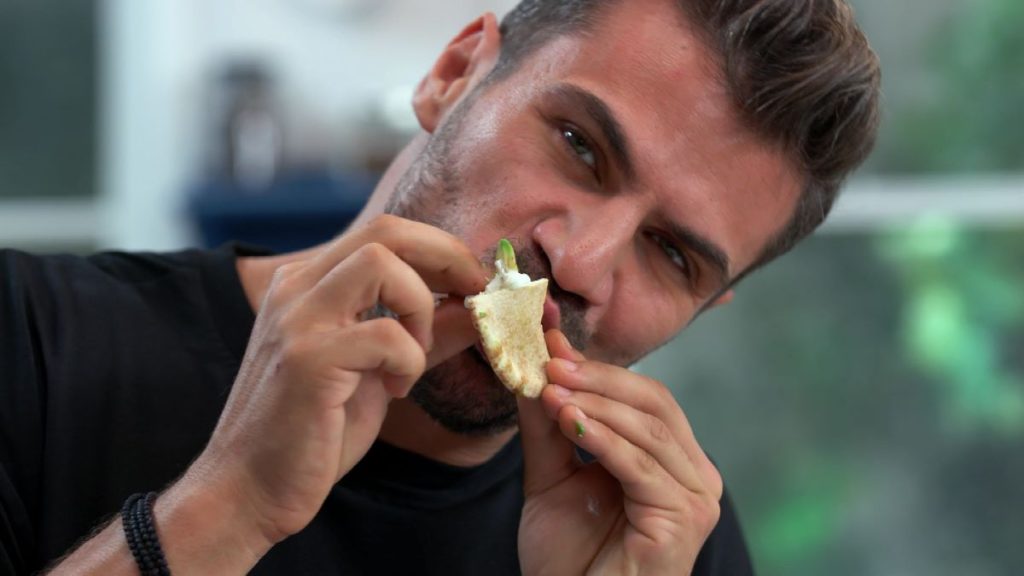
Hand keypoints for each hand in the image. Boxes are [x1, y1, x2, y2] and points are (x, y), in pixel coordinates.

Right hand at [183, 215, 488, 552]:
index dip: (441, 249)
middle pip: (387, 231)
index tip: (473, 282)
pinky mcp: (306, 358)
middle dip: (447, 256)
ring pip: (382, 262)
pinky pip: (386, 335)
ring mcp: (297, 318)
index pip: (386, 232)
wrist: (250, 488)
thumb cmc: (314, 431)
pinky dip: (408, 362)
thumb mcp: (378, 371)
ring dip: (421, 307)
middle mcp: (296, 287)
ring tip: (415, 356)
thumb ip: (424, 334)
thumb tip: (479, 307)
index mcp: (308, 283)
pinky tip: (394, 392)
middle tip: (475, 293)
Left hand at [517, 330, 723, 574]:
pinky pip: (640, 466)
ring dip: (594, 404)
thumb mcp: (552, 476)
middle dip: (599, 378)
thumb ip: (550, 426)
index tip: (551, 344)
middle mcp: (696, 476)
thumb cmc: (569, 559)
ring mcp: (696, 499)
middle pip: (655, 403)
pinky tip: (568, 422)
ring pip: (648, 430)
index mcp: (674, 461)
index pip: (647, 397)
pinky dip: (602, 439)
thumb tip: (539, 366)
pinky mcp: (683, 521)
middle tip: (552, 362)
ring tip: (550, 389)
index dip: (600, 368)